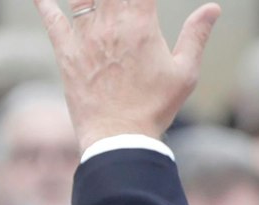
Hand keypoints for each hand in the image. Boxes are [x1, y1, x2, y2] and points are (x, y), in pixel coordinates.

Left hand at [31, 0, 221, 150]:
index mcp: (141, 25)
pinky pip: (52, 19)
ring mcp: (84, 36)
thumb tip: (213, 8)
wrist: (119, 137)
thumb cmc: (156, 107)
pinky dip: (45, 3)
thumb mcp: (185, 73)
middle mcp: (110, 24)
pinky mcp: (66, 51)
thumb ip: (197, 36)